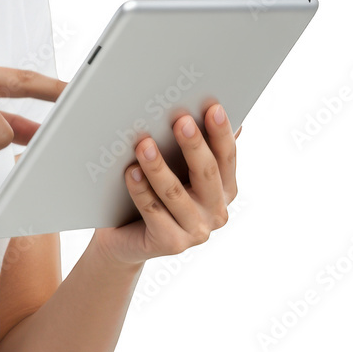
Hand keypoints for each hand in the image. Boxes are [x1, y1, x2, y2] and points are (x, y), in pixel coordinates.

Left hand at [91, 102, 240, 267]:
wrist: (125, 237)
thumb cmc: (154, 193)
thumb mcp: (176, 169)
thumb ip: (193, 147)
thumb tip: (214, 109)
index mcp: (224, 190)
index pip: (227, 157)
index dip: (221, 132)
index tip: (213, 107)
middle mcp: (216, 212)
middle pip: (206, 173)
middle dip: (194, 145)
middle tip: (180, 120)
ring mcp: (196, 232)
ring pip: (175, 193)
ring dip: (158, 166)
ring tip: (143, 144)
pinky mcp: (171, 244)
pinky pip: (153, 212)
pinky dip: (140, 190)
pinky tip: (129, 172)